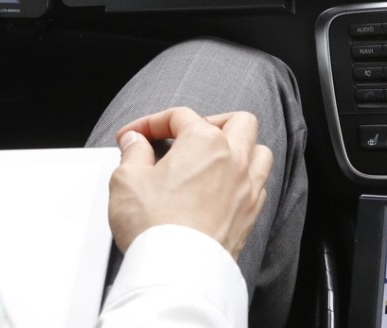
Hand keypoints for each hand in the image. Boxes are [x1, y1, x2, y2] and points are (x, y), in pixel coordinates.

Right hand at [107, 107, 273, 259]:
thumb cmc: (156, 226)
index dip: (152, 122)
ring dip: (240, 148)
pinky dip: (245, 179)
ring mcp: (248, 186)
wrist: (178, 271)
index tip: (137, 135)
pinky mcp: (252, 213)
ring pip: (259, 149)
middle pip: (238, 121)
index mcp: (205, 142)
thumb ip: (133, 153)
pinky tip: (225, 188)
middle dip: (212, 121)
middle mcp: (234, 159)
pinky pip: (259, 183)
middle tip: (186, 137)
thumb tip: (135, 142)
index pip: (180, 116)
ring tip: (215, 158)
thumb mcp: (127, 181)